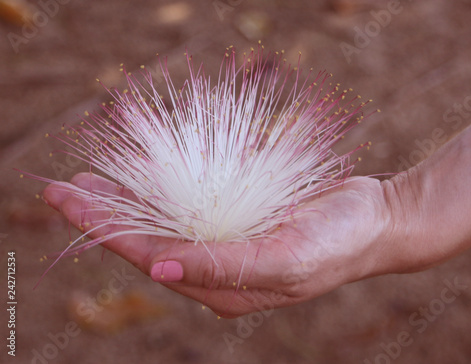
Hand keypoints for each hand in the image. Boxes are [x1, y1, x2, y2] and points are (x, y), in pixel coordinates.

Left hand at [43, 172, 399, 317]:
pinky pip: (190, 208)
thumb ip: (224, 267)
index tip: (70, 202)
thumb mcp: (284, 258)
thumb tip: (161, 270)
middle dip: (104, 217)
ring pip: (165, 224)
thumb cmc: (338, 241)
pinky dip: (161, 191)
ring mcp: (227, 246)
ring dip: (127, 202)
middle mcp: (218, 271)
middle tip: (62, 190)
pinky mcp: (238, 222)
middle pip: (149, 242)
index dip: (108, 231)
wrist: (375, 220)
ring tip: (91, 181)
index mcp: (224, 288)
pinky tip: (142, 178)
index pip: (152, 258)